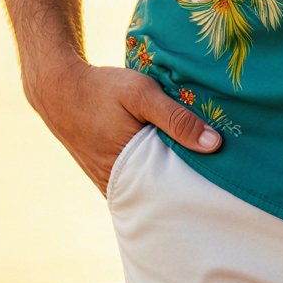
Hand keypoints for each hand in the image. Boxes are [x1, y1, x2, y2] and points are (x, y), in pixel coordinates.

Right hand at [26, 59, 221, 193]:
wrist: (58, 88)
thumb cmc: (100, 89)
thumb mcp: (140, 93)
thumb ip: (176, 118)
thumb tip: (215, 144)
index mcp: (130, 170)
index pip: (174, 191)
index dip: (199, 184)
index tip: (224, 176)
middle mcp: (119, 186)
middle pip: (163, 193)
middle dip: (186, 185)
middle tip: (217, 175)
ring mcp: (111, 184)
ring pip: (150, 189)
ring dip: (169, 178)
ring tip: (197, 166)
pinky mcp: (107, 176)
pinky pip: (137, 182)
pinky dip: (152, 173)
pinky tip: (169, 159)